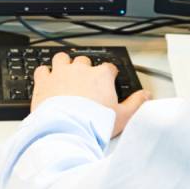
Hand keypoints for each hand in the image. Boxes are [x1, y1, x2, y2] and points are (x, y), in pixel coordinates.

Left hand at [31, 52, 149, 136]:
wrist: (68, 129)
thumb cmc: (94, 123)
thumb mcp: (123, 116)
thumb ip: (136, 103)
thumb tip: (147, 96)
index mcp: (101, 76)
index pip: (108, 68)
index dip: (108, 75)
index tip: (107, 81)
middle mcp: (81, 70)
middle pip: (84, 61)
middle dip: (85, 69)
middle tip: (85, 83)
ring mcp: (61, 73)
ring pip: (62, 58)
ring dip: (63, 64)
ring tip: (64, 74)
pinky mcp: (44, 81)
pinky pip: (42, 69)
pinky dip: (44, 74)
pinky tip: (46, 80)